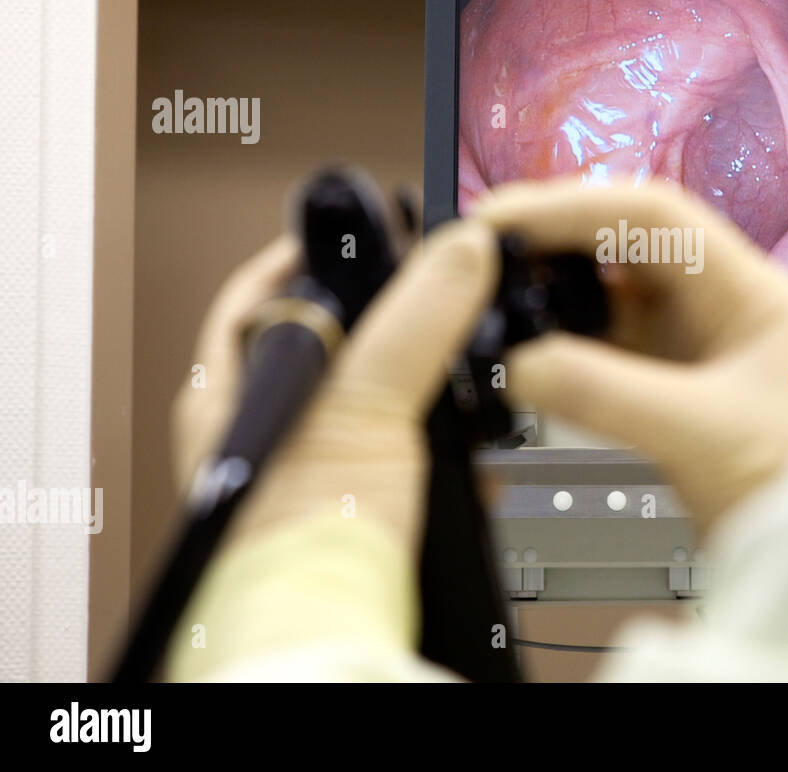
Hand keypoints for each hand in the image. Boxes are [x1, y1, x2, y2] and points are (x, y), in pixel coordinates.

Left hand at [171, 219, 499, 551]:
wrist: (328, 637)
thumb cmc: (296, 543)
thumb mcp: (363, 403)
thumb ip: (414, 321)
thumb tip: (459, 249)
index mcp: (232, 391)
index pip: (263, 292)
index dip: (313, 254)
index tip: (364, 231)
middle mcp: (267, 429)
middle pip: (332, 343)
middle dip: (390, 323)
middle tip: (435, 297)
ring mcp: (315, 471)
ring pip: (377, 402)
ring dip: (428, 391)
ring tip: (466, 372)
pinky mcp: (361, 509)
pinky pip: (407, 457)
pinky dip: (445, 450)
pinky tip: (473, 455)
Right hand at [474, 179, 787, 532]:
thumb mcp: (702, 434)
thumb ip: (608, 396)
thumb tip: (523, 365)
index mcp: (746, 292)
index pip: (652, 217)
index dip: (573, 206)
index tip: (507, 217)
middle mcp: (717, 305)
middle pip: (623, 241)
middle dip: (554, 235)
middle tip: (482, 244)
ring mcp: (690, 343)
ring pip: (607, 290)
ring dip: (552, 285)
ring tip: (493, 289)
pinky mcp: (666, 384)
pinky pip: (601, 343)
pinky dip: (559, 340)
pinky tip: (525, 347)